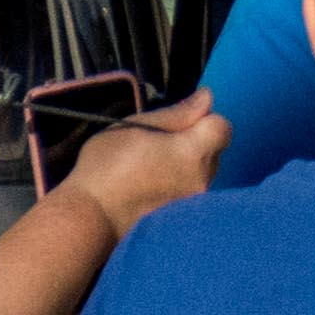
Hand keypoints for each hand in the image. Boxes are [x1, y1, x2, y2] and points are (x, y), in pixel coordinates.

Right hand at [71, 94, 222, 228]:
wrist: (92, 217)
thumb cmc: (107, 167)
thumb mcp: (135, 127)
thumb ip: (177, 113)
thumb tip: (208, 97)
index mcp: (194, 152)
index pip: (222, 126)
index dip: (203, 119)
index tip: (176, 123)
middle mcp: (204, 177)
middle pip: (215, 148)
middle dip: (195, 140)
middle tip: (157, 144)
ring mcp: (196, 199)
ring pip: (204, 169)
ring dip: (188, 162)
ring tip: (151, 166)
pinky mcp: (187, 216)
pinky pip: (193, 187)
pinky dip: (180, 181)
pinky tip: (154, 183)